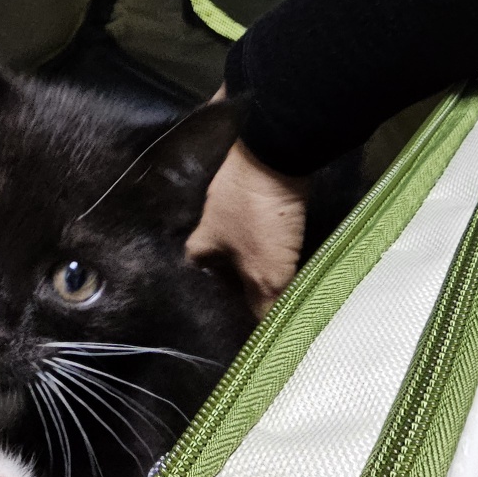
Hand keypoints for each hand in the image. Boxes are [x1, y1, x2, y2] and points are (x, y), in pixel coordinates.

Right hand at [186, 87, 308, 320]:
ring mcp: (224, 188)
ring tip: (275, 262)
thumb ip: (264, 304)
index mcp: (196, 239)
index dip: (211, 297)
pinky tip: (282, 228)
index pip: (195, 277)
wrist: (274, 139)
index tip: (231, 312)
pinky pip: (252, 206)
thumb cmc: (259, 212)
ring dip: (251, 243)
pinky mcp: (247, 170)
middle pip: (215, 250)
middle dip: (233, 269)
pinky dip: (265, 220)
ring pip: (235, 226)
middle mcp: (203, 213)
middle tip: (257, 289)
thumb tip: (263, 337)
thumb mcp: (267, 270)